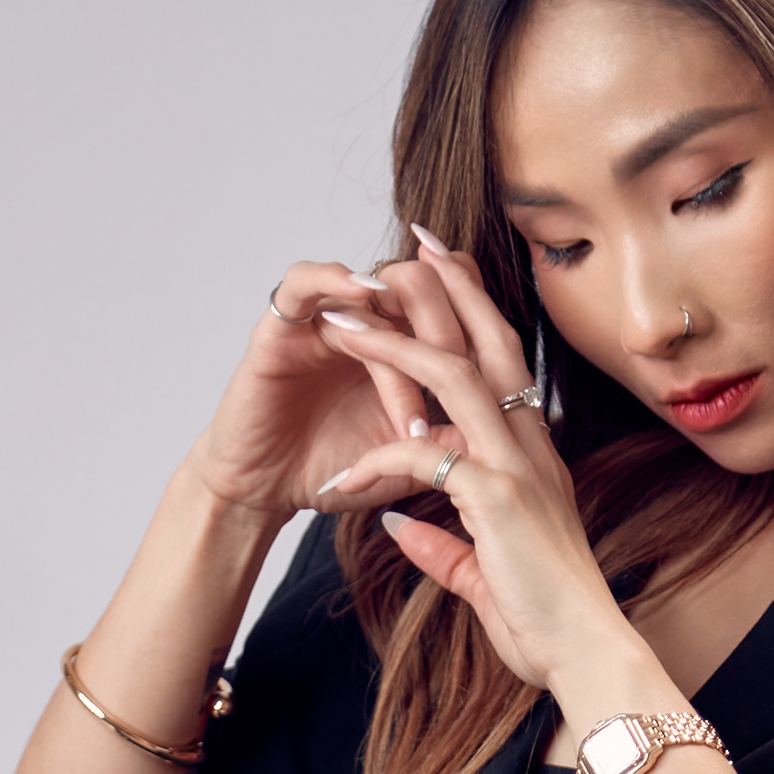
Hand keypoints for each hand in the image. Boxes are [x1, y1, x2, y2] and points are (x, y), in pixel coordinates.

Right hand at [188, 251, 482, 524]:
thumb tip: (507, 426)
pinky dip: (333, 281)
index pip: (454, 294)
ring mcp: (324, 318)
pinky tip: (361, 305)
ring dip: (403, 354)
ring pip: (379, 290)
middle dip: (450, 344)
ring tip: (411, 418)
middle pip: (426, 284)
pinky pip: (303, 281)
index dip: (481, 318)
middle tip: (454, 409)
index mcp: (404, 341)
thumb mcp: (408, 459)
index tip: (498, 389)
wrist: (266, 492)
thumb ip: (453, 437)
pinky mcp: (279, 327)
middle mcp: (368, 320)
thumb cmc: (333, 469)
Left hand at [309, 242, 636, 696]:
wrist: (584, 655)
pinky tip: (342, 477)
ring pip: (453, 377)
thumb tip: (399, 525)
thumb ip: (441, 544)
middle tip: (411, 245)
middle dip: (449, 288)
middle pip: (490, 343)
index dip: (477, 313)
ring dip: (394, 344)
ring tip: (344, 319)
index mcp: (534, 458)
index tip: (444, 274)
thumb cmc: (546, 622)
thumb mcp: (482, 575)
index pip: (506, 365)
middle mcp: (533, 448)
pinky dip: (379, 462)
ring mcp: (518, 468)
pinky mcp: (498, 499)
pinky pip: (424, 459)